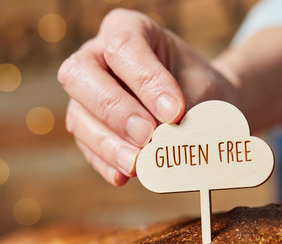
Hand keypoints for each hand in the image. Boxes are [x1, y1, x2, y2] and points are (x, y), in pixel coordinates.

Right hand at [58, 8, 236, 185]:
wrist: (203, 108)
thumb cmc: (200, 90)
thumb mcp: (203, 91)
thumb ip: (187, 110)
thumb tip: (170, 141)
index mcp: (127, 29)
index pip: (124, 47)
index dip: (146, 81)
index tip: (174, 112)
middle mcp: (96, 56)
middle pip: (81, 74)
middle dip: (115, 109)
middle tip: (148, 135)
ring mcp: (85, 94)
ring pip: (78, 115)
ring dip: (108, 144)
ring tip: (137, 164)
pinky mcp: (87, 128)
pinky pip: (86, 147)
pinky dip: (105, 163)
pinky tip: (123, 176)